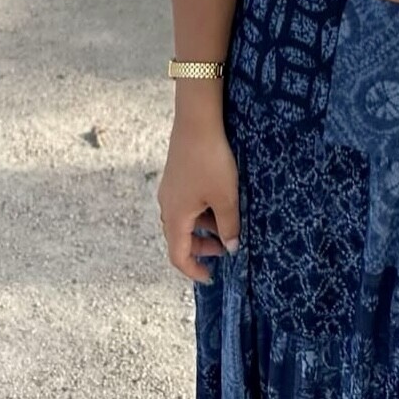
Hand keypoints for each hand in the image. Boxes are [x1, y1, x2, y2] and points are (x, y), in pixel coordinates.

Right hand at [157, 113, 240, 282]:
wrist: (197, 121)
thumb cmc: (211, 161)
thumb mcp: (226, 197)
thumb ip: (229, 226)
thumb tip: (231, 247)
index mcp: (176, 217)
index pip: (178, 256)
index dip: (193, 270)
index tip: (210, 277)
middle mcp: (167, 205)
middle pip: (180, 238)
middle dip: (202, 247)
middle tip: (226, 247)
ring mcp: (170, 189)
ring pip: (184, 219)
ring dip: (203, 227)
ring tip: (228, 220)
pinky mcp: (176, 175)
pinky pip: (186, 203)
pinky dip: (201, 210)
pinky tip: (220, 199)